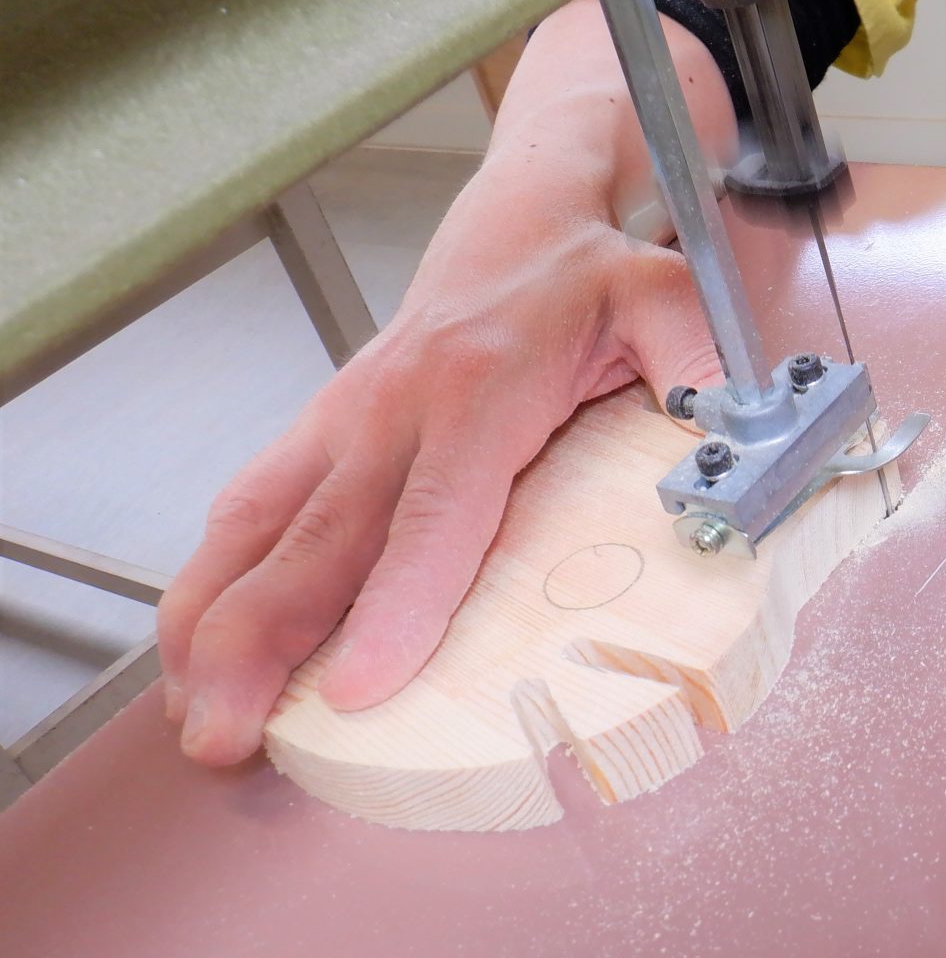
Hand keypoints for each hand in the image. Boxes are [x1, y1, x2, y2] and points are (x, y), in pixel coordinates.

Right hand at [158, 154, 722, 765]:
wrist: (526, 221)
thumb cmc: (596, 275)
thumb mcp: (673, 302)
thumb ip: (706, 367)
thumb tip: (735, 440)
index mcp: (481, 388)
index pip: (436, 512)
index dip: (397, 603)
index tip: (360, 688)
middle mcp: (394, 407)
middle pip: (320, 540)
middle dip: (263, 644)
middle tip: (231, 735)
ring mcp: (347, 417)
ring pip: (259, 527)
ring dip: (215, 624)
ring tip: (200, 718)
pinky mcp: (323, 429)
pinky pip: (251, 508)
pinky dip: (212, 581)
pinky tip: (198, 652)